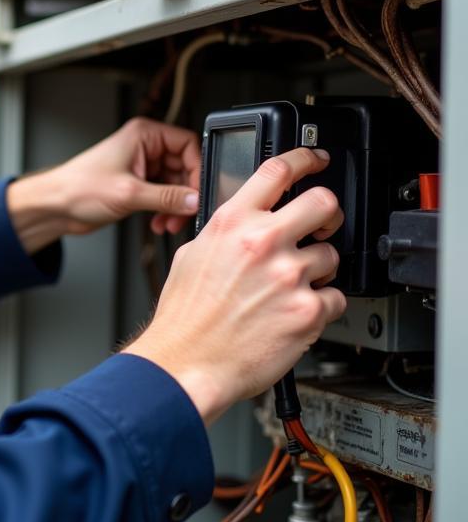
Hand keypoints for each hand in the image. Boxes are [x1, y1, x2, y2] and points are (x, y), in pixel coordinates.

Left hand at [6, 118, 200, 254]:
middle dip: (185, 194)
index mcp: (144, 135)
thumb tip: (195, 200)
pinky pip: (164, 196)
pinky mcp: (138, 185)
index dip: (196, 169)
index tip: (198, 193)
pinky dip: (165, 211)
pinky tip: (158, 223)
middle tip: (184, 214)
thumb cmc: (78, 188)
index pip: (187, 145)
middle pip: (184, 167)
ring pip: (175, 185)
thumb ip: (166, 197)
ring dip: (175, 207)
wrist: (55, 206)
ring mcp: (142, 167)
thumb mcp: (129, 193)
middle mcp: (145, 148)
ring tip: (168, 224)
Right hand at [125, 147, 345, 423]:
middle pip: (323, 201)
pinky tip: (295, 313)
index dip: (305, 158)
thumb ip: (224, 232)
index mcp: (232, 223)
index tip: (316, 159)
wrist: (187, 363)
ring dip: (319, 270)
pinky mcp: (306, 310)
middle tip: (321, 226)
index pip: (277, 171)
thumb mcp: (192, 255)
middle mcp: (262, 243)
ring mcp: (288, 275)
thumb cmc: (185, 317)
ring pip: (332, 255)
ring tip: (292, 287)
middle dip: (328, 213)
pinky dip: (321, 307)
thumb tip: (244, 221)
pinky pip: (335, 298)